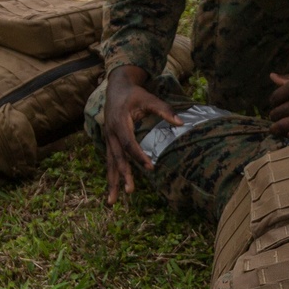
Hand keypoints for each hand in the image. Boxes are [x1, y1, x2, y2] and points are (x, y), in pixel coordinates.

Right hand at [103, 65, 181, 203]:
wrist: (116, 87)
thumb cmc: (134, 93)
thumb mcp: (149, 98)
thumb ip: (164, 110)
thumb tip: (181, 123)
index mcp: (120, 122)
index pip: (129, 143)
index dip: (139, 156)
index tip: (150, 167)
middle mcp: (111, 132)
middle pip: (117, 157)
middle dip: (123, 175)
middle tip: (130, 192)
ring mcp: (108, 138)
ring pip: (110, 163)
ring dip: (112, 182)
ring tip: (112, 202)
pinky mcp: (109, 142)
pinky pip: (110, 161)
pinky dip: (112, 175)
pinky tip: (114, 189)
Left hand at [268, 68, 288, 134]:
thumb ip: (288, 78)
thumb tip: (271, 77)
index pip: (275, 97)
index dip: (273, 102)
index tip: (275, 104)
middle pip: (277, 112)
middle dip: (273, 115)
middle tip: (275, 117)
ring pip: (284, 124)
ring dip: (277, 128)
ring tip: (275, 129)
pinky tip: (287, 133)